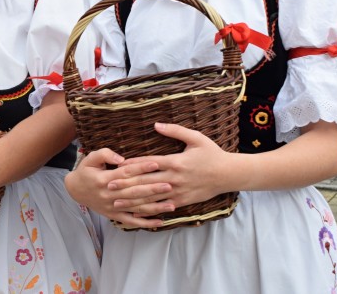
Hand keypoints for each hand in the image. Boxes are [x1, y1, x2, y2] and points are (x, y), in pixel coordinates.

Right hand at [65, 148, 172, 228]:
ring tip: (171, 204)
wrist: (74, 190)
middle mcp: (109, 195)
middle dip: (153, 189)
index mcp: (104, 179)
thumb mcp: (91, 158)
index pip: (126, 173)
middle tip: (170, 184)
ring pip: (136, 208)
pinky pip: (132, 221)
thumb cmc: (86, 171)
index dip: (141, 168)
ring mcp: (112, 207)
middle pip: (134, 192)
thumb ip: (105, 154)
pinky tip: (160, 222)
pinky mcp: (114, 215)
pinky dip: (145, 223)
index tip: (156, 164)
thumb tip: (121, 158)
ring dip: (154, 207)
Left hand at [111, 123, 231, 215]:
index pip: (148, 163)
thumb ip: (175, 130)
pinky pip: (163, 206)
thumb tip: (156, 125)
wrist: (228, 174)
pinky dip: (149, 209)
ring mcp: (178, 191)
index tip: (116, 166)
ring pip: (151, 196)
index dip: (132, 165)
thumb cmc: (211, 153)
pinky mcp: (182, 201)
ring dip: (133, 199)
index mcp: (175, 161)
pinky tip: (137, 211)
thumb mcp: (195, 137)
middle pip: (145, 181)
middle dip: (126, 184)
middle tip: (108, 185)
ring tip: (116, 200)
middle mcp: (174, 178)